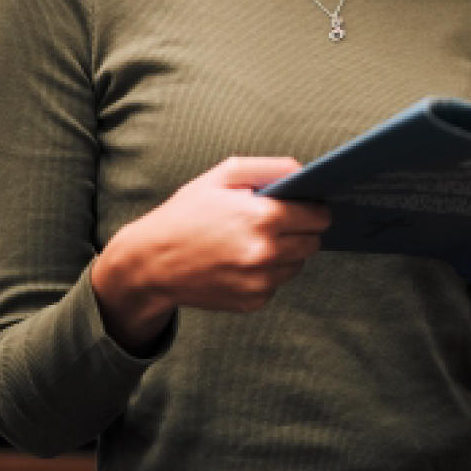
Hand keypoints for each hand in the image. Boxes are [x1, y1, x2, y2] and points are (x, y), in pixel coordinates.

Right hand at [93, 157, 330, 350]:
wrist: (151, 263)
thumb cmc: (186, 215)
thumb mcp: (222, 177)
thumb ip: (268, 168)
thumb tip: (304, 172)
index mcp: (262, 217)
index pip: (318, 216)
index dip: (315, 209)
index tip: (309, 207)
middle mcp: (265, 253)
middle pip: (313, 242)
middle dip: (303, 230)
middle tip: (280, 223)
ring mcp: (259, 281)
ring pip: (298, 264)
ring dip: (286, 253)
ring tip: (254, 242)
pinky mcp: (252, 302)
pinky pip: (277, 284)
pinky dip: (267, 274)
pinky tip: (241, 262)